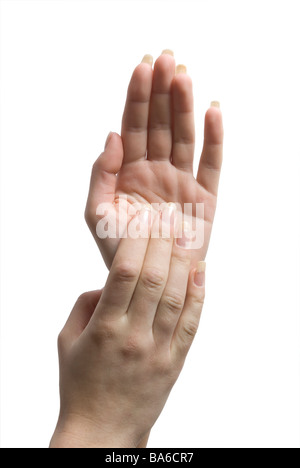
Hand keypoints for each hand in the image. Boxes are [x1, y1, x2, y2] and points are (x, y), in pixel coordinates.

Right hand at [50, 209, 204, 447]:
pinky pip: (191, 323)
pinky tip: (201, 272)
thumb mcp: (67, 340)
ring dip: (183, 262)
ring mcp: (158, 349)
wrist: (102, 431)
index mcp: (104, 328)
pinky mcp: (175, 362)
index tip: (143, 221)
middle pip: (154, 278)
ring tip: (187, 235)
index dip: (136, 242)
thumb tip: (110, 281)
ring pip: (176, 297)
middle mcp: (134, 335)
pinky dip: (198, 295)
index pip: (124, 273)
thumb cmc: (80, 383)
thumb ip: (86, 304)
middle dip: (162, 242)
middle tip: (169, 217)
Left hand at [85, 50, 222, 268]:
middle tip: (166, 59)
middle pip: (161, 124)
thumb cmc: (118, 249)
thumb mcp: (96, 212)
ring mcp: (181, 180)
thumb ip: (101, 173)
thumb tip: (112, 135)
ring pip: (185, 136)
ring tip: (184, 76)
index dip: (138, 97)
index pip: (134, 126)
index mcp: (130, 171)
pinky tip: (213, 111)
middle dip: (162, 92)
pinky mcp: (204, 196)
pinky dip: (214, 138)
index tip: (142, 67)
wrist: (146, 277)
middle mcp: (157, 169)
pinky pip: (211, 163)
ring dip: (185, 106)